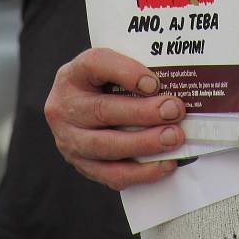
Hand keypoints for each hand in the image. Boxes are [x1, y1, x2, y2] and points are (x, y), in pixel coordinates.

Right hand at [44, 48, 186, 190]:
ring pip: (105, 146)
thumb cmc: (103, 84)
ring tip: (173, 138)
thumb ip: (134, 72)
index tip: (154, 82)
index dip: (126, 73)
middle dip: (143, 113)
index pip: (96, 64)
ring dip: (144, 144)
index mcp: (74, 74)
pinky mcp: (81, 164)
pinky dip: (141, 172)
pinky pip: (110, 174)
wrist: (78, 108)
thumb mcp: (113, 67)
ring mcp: (69, 139)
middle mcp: (64, 106)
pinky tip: (165, 164)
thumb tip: (169, 89)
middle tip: (174, 111)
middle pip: (103, 110)